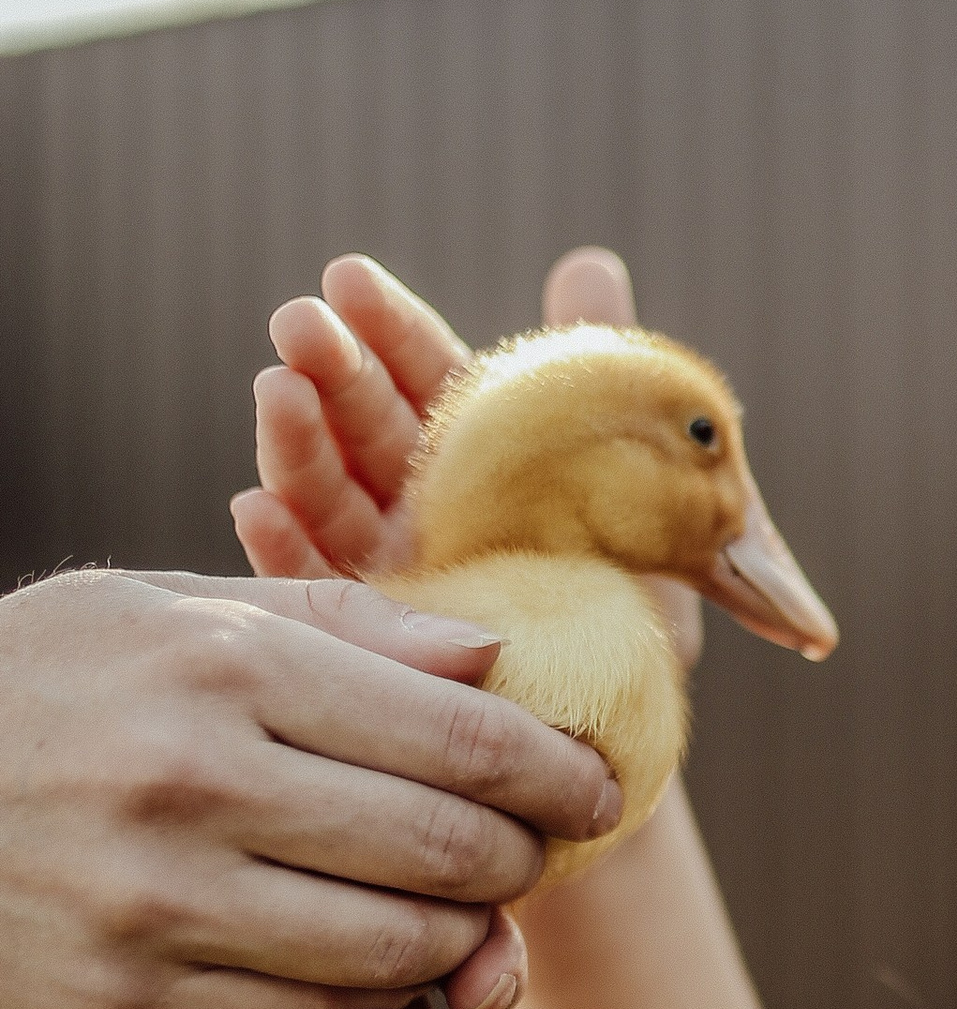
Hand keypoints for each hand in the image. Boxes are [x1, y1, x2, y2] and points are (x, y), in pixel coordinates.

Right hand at [0, 567, 621, 1008]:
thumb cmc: (39, 686)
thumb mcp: (164, 609)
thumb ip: (339, 626)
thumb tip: (495, 655)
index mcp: (226, 666)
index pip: (464, 735)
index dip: (557, 772)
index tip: (595, 788)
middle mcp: (196, 785)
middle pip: (446, 854)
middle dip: (518, 865)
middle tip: (529, 858)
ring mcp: (155, 906)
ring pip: (390, 958)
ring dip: (452, 949)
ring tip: (455, 916)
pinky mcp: (120, 1005)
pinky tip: (357, 971)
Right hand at [237, 245, 703, 667]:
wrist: (623, 743)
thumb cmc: (641, 612)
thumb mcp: (650, 490)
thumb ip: (604, 385)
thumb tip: (590, 265)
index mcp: (481, 454)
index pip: (426, 375)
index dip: (389, 326)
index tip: (349, 277)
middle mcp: (422, 505)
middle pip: (365, 424)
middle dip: (330, 369)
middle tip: (300, 322)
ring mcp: (388, 571)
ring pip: (328, 496)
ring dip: (294, 443)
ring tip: (275, 391)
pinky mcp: (371, 641)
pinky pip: (320, 597)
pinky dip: (284, 552)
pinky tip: (255, 507)